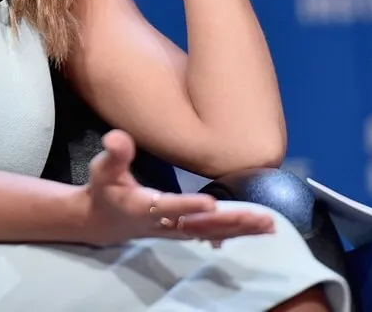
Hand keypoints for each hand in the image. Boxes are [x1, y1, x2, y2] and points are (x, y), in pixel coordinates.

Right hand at [76, 130, 275, 247]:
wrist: (105, 221)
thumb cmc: (106, 189)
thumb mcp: (103, 169)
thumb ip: (115, 154)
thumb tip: (116, 136)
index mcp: (141, 206)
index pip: (167, 207)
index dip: (187, 206)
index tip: (210, 203)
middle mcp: (162, 222)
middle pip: (198, 225)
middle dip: (229, 222)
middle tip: (258, 217)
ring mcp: (175, 230)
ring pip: (211, 233)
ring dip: (240, 229)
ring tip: (268, 223)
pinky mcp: (185, 231)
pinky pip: (215, 234)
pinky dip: (238, 233)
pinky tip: (262, 229)